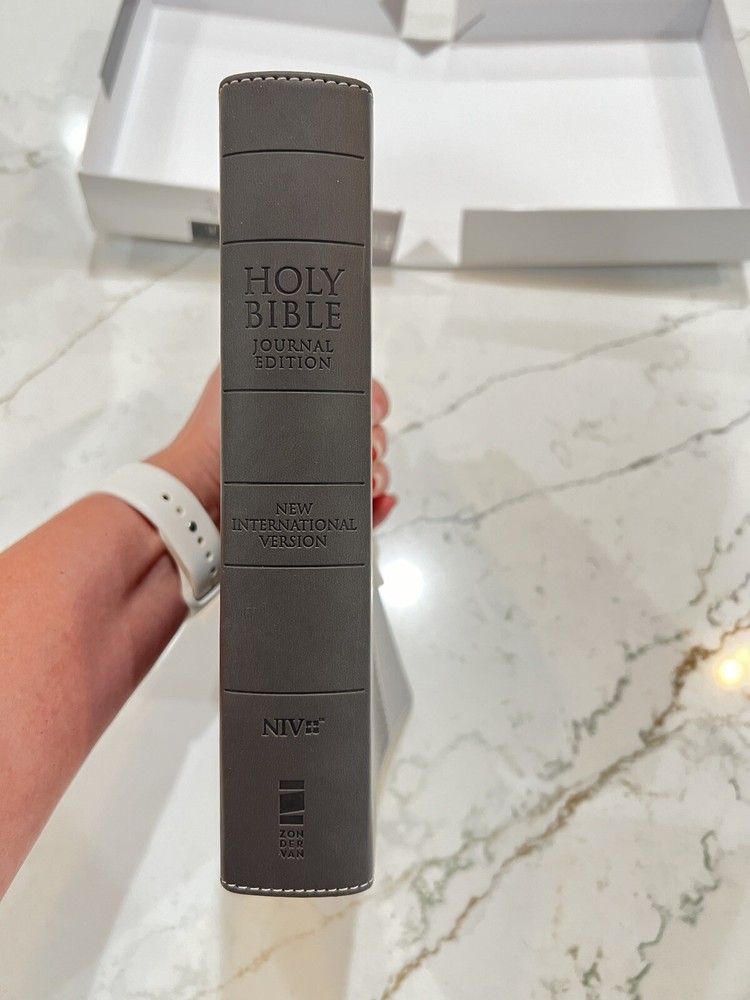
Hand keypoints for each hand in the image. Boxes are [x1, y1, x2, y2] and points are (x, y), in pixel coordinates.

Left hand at [150, 369, 396, 527]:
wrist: (198, 497)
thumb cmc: (211, 441)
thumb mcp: (242, 379)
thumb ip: (275, 357)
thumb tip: (304, 335)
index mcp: (299, 406)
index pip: (354, 399)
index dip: (371, 404)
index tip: (372, 412)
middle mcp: (308, 441)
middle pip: (368, 436)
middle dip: (377, 442)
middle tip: (368, 448)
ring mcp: (315, 478)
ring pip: (369, 474)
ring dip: (378, 476)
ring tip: (367, 480)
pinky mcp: (316, 512)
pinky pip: (358, 512)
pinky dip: (375, 508)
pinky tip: (376, 503)